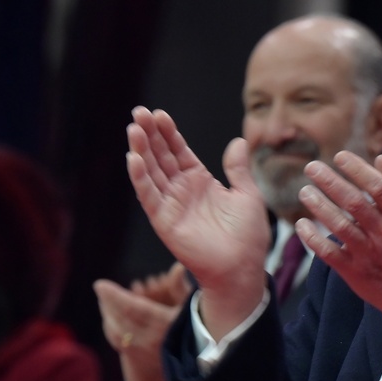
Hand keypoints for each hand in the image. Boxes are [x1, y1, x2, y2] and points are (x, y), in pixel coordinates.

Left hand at [94, 262, 192, 380]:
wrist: (188, 371)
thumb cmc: (194, 334)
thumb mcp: (192, 310)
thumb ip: (182, 288)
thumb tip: (176, 267)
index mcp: (169, 325)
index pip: (134, 309)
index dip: (115, 296)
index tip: (100, 285)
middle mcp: (154, 339)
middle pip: (122, 316)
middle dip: (109, 300)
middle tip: (101, 288)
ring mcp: (143, 350)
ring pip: (115, 327)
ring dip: (107, 311)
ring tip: (104, 299)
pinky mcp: (135, 358)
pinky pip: (115, 338)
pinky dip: (109, 324)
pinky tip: (109, 315)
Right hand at [126, 107, 271, 336]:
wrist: (242, 267)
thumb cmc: (248, 236)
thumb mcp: (248, 196)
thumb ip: (239, 169)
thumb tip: (239, 141)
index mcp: (200, 181)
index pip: (179, 151)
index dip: (168, 133)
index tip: (159, 114)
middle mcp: (182, 191)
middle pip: (161, 156)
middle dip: (149, 134)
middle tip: (139, 112)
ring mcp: (171, 205)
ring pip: (151, 172)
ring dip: (141, 150)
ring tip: (133, 128)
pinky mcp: (164, 222)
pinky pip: (149, 197)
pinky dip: (140, 178)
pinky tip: (134, 158)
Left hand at [296, 152, 381, 333]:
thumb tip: (380, 159)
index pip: (378, 187)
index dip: (357, 169)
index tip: (339, 157)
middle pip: (354, 202)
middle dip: (330, 181)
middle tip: (311, 167)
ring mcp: (369, 254)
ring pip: (339, 226)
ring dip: (319, 206)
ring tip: (305, 192)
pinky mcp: (355, 272)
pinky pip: (329, 253)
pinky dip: (313, 239)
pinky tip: (302, 225)